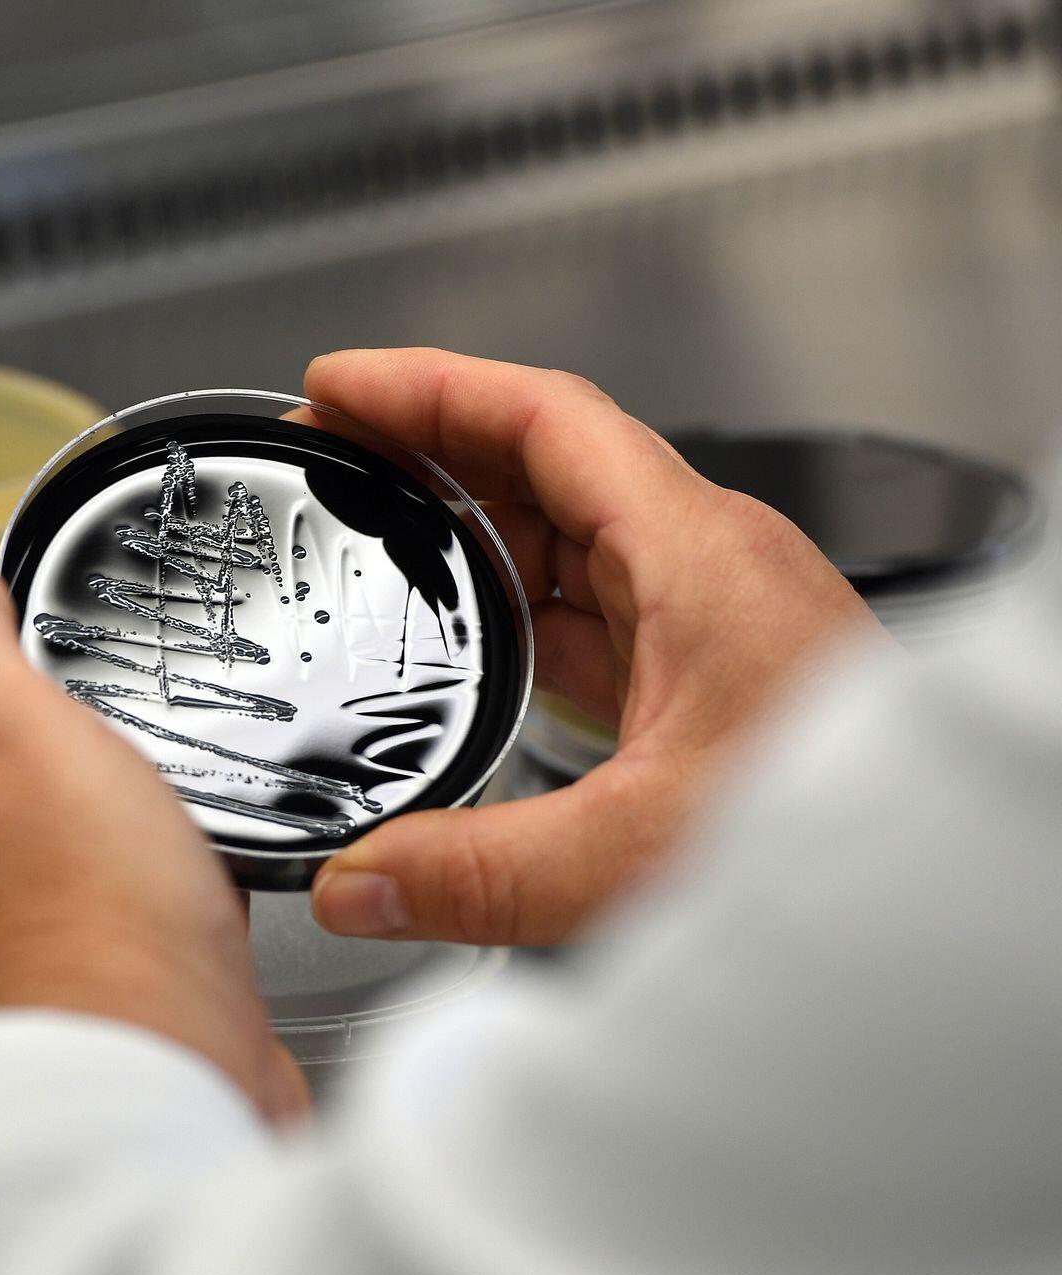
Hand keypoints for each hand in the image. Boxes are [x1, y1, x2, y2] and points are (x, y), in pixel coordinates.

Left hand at [0, 542, 308, 1123]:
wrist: (155, 1067)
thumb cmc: (76, 906)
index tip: (22, 582)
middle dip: (30, 694)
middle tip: (99, 645)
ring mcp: (33, 915)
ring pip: (56, 812)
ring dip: (98, 769)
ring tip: (155, 728)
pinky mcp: (111, 961)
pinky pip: (127, 877)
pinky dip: (154, 842)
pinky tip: (200, 834)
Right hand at [305, 349, 882, 945]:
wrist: (950, 882)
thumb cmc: (858, 835)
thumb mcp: (642, 853)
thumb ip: (482, 873)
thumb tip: (358, 880)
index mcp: (698, 556)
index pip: (548, 419)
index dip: (432, 387)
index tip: (341, 386)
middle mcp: (706, 566)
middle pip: (547, 466)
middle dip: (429, 448)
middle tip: (329, 457)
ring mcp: (710, 617)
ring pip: (569, 538)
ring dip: (469, 530)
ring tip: (373, 535)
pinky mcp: (708, 672)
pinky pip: (593, 609)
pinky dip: (516, 606)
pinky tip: (466, 643)